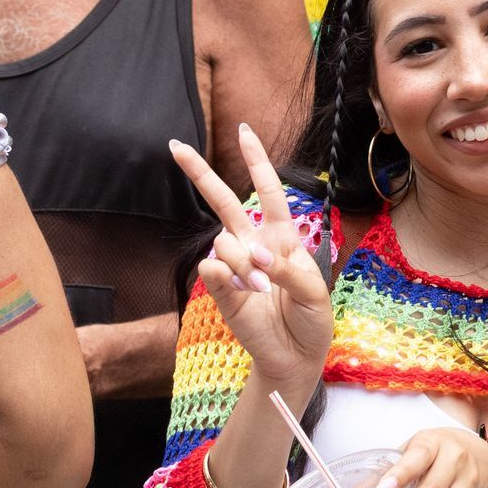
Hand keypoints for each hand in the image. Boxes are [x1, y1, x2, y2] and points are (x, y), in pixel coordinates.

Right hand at [170, 125, 333, 383]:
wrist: (295, 355)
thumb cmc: (310, 318)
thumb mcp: (313, 291)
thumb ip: (287, 269)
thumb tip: (256, 257)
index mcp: (282, 237)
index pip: (269, 192)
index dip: (257, 162)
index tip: (244, 132)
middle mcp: (254, 245)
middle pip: (224, 202)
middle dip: (201, 174)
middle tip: (174, 146)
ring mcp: (234, 266)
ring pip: (224, 242)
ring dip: (244, 262)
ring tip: (263, 287)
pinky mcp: (220, 289)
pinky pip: (213, 270)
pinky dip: (230, 278)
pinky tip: (246, 291)